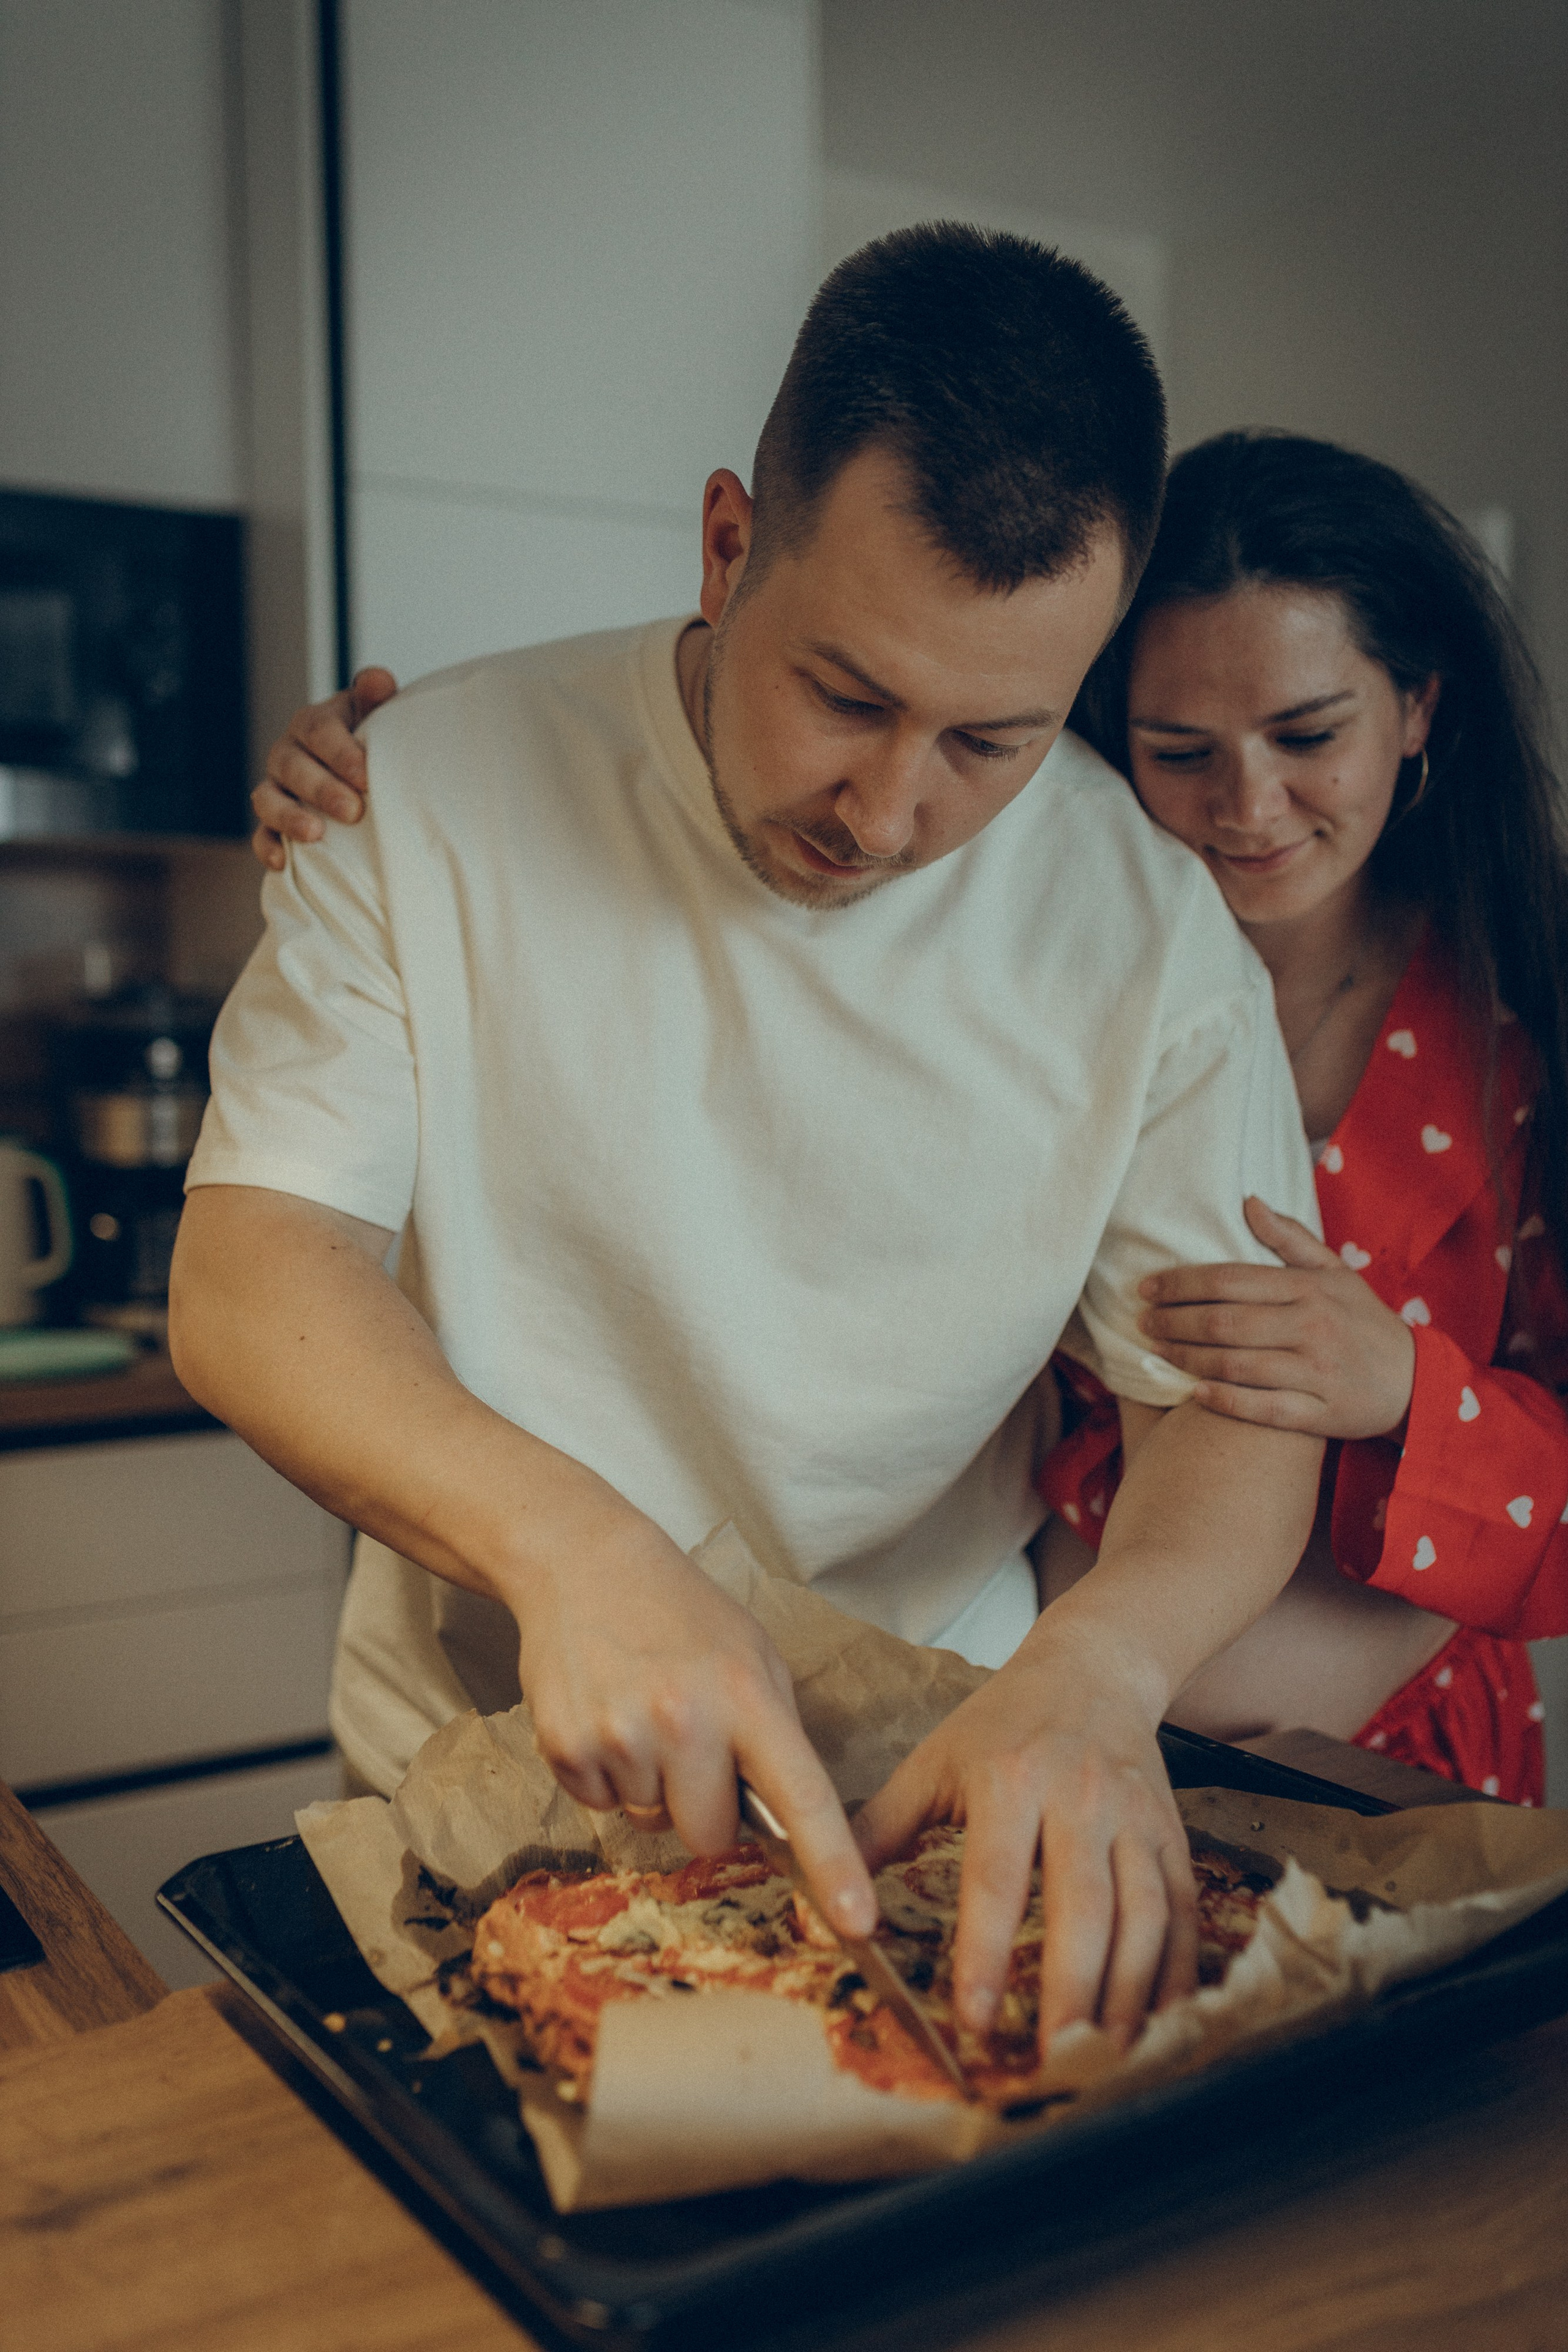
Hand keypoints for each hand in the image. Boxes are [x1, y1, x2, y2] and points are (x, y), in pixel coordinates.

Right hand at [249, 666, 399, 868]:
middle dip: (321, 789)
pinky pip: (261, 834)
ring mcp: (277, 788)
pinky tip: (283, 863)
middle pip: (292, 766)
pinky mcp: (272, 822)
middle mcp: (289, 753)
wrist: (362, 775)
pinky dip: (268, 847)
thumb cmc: (371, 743)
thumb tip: (378, 681)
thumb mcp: (376, 716)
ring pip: (268, 799)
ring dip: (289, 817)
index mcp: (313, 724)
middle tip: (353, 812)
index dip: (340, 753)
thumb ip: (375, 697)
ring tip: (315, 834)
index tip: (366, 777)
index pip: (318, 731)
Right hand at [509, 1509, 877, 1939]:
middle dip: (704, 1809)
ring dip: (650, 1785)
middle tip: (690, 1744)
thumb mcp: (752, 1656)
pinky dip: (605, 1775)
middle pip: (710, 1837)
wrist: (583, 1564)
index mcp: (747, 1696)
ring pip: (651, 1823)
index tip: (858, 1924)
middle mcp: (685, 1719)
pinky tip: (605, 1715)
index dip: (834, 1865)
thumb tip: (786, 1825)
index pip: (802, 1796)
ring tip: (641, 1713)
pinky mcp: (566, 1748)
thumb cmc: (681, 1615)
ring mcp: (620, 1736)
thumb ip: (775, 1736)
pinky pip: (601, 1807)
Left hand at [852, 1620, 1196, 2054]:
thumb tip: (831, 1900)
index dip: (986, 1953)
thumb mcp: (932, 1761)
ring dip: (1128, 1992)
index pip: (997, 1879)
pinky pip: (1184, 1908)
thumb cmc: (1001, 1721)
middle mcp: (1078, 1798)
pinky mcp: (1171, 1831)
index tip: (975, 2020)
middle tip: (1054, 2060)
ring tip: (1106, 2055)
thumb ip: (880, 1830)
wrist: (1093, 1667)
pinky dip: (1179, 1968)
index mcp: (1008, 1780)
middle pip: (1082, 1908)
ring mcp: (1133, 1816)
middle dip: (1070, 1990)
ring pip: (1143, 1915)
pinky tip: (1161, 2017)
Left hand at [1137, 1195, 1415, 1439]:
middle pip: (1224, 1322)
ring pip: (1236, 1365)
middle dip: (1174, 1321)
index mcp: (1309, 1289)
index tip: (1147, 1288)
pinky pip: (1263, 1409)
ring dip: (1188, 1359)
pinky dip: (1224, 1401)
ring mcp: (1316, 1373)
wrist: (1416, 1380)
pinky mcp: (1321, 1414)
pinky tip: (1193, 1392)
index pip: (1230, 1279)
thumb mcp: (1336, 1272)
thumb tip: (1248, 1201)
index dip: (1181, 1283)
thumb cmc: (1362, 1322)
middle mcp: (1312, 1327)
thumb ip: (1291, 1239)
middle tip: (1143, 1321)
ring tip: (1157, 1351)